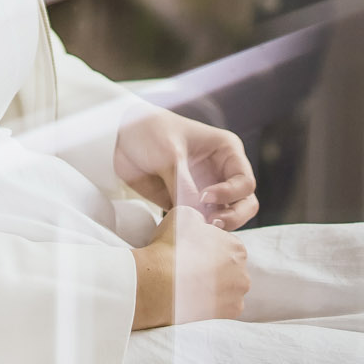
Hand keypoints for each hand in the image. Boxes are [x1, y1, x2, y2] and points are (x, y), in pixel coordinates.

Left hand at [113, 108, 257, 230]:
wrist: (118, 137)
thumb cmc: (149, 131)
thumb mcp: (169, 153)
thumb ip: (184, 183)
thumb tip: (198, 215)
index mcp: (226, 152)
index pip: (245, 182)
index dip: (229, 194)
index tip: (203, 197)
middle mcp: (222, 173)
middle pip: (245, 204)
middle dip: (233, 217)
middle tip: (211, 223)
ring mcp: (207, 191)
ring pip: (227, 218)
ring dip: (217, 227)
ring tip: (197, 230)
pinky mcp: (189, 205)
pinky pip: (201, 224)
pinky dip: (198, 232)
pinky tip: (184, 233)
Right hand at [132, 206, 249, 328]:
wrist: (158, 284)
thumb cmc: (170, 248)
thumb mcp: (184, 215)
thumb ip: (199, 218)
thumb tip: (200, 224)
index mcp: (237, 248)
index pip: (225, 245)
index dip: (207, 247)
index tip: (192, 251)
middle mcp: (243, 274)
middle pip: (228, 268)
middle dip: (213, 268)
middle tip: (189, 268)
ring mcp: (237, 297)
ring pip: (226, 289)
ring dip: (212, 287)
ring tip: (189, 285)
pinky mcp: (227, 316)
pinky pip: (220, 308)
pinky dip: (208, 304)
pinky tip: (192, 298)